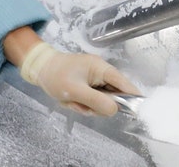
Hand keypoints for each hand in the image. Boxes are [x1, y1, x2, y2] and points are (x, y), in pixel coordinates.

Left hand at [18, 42, 139, 115]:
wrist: (39, 68)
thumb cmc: (56, 76)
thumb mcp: (75, 90)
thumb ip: (96, 100)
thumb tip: (115, 110)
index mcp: (101, 68)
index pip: (124, 83)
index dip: (132, 97)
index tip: (138, 111)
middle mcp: (101, 74)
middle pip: (113, 97)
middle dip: (97, 106)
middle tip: (81, 105)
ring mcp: (94, 81)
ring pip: (101, 102)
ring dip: (87, 106)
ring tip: (72, 101)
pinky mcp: (88, 87)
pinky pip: (91, 101)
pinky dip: (82, 104)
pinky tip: (70, 101)